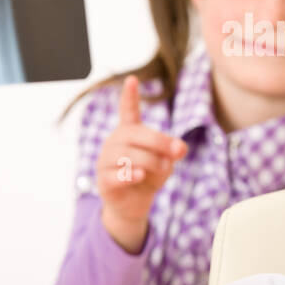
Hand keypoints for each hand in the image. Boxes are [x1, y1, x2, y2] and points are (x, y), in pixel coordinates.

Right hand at [95, 75, 186, 252]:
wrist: (134, 205)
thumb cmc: (148, 177)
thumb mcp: (165, 162)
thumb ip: (171, 153)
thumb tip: (180, 148)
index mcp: (129, 133)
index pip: (128, 111)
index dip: (129, 96)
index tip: (132, 79)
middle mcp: (115, 143)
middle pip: (135, 135)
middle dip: (159, 141)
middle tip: (178, 151)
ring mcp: (106, 161)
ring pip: (127, 155)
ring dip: (150, 161)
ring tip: (163, 168)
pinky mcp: (104, 180)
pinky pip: (116, 175)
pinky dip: (130, 174)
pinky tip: (140, 175)